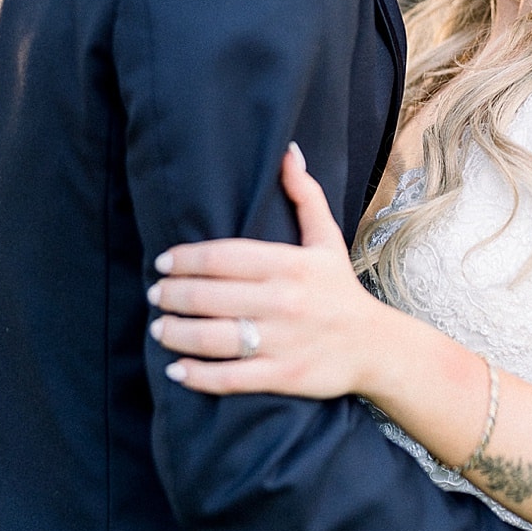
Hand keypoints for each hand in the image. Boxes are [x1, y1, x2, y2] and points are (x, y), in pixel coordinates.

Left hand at [148, 145, 383, 398]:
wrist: (377, 347)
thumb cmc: (341, 290)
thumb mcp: (327, 240)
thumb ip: (304, 195)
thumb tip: (288, 152)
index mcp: (290, 264)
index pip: (221, 257)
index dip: (185, 259)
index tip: (164, 263)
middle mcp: (284, 301)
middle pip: (208, 296)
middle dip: (171, 295)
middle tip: (155, 294)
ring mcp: (282, 341)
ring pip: (212, 337)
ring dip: (175, 333)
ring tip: (159, 328)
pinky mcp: (283, 376)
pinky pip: (229, 377)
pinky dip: (197, 375)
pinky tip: (177, 369)